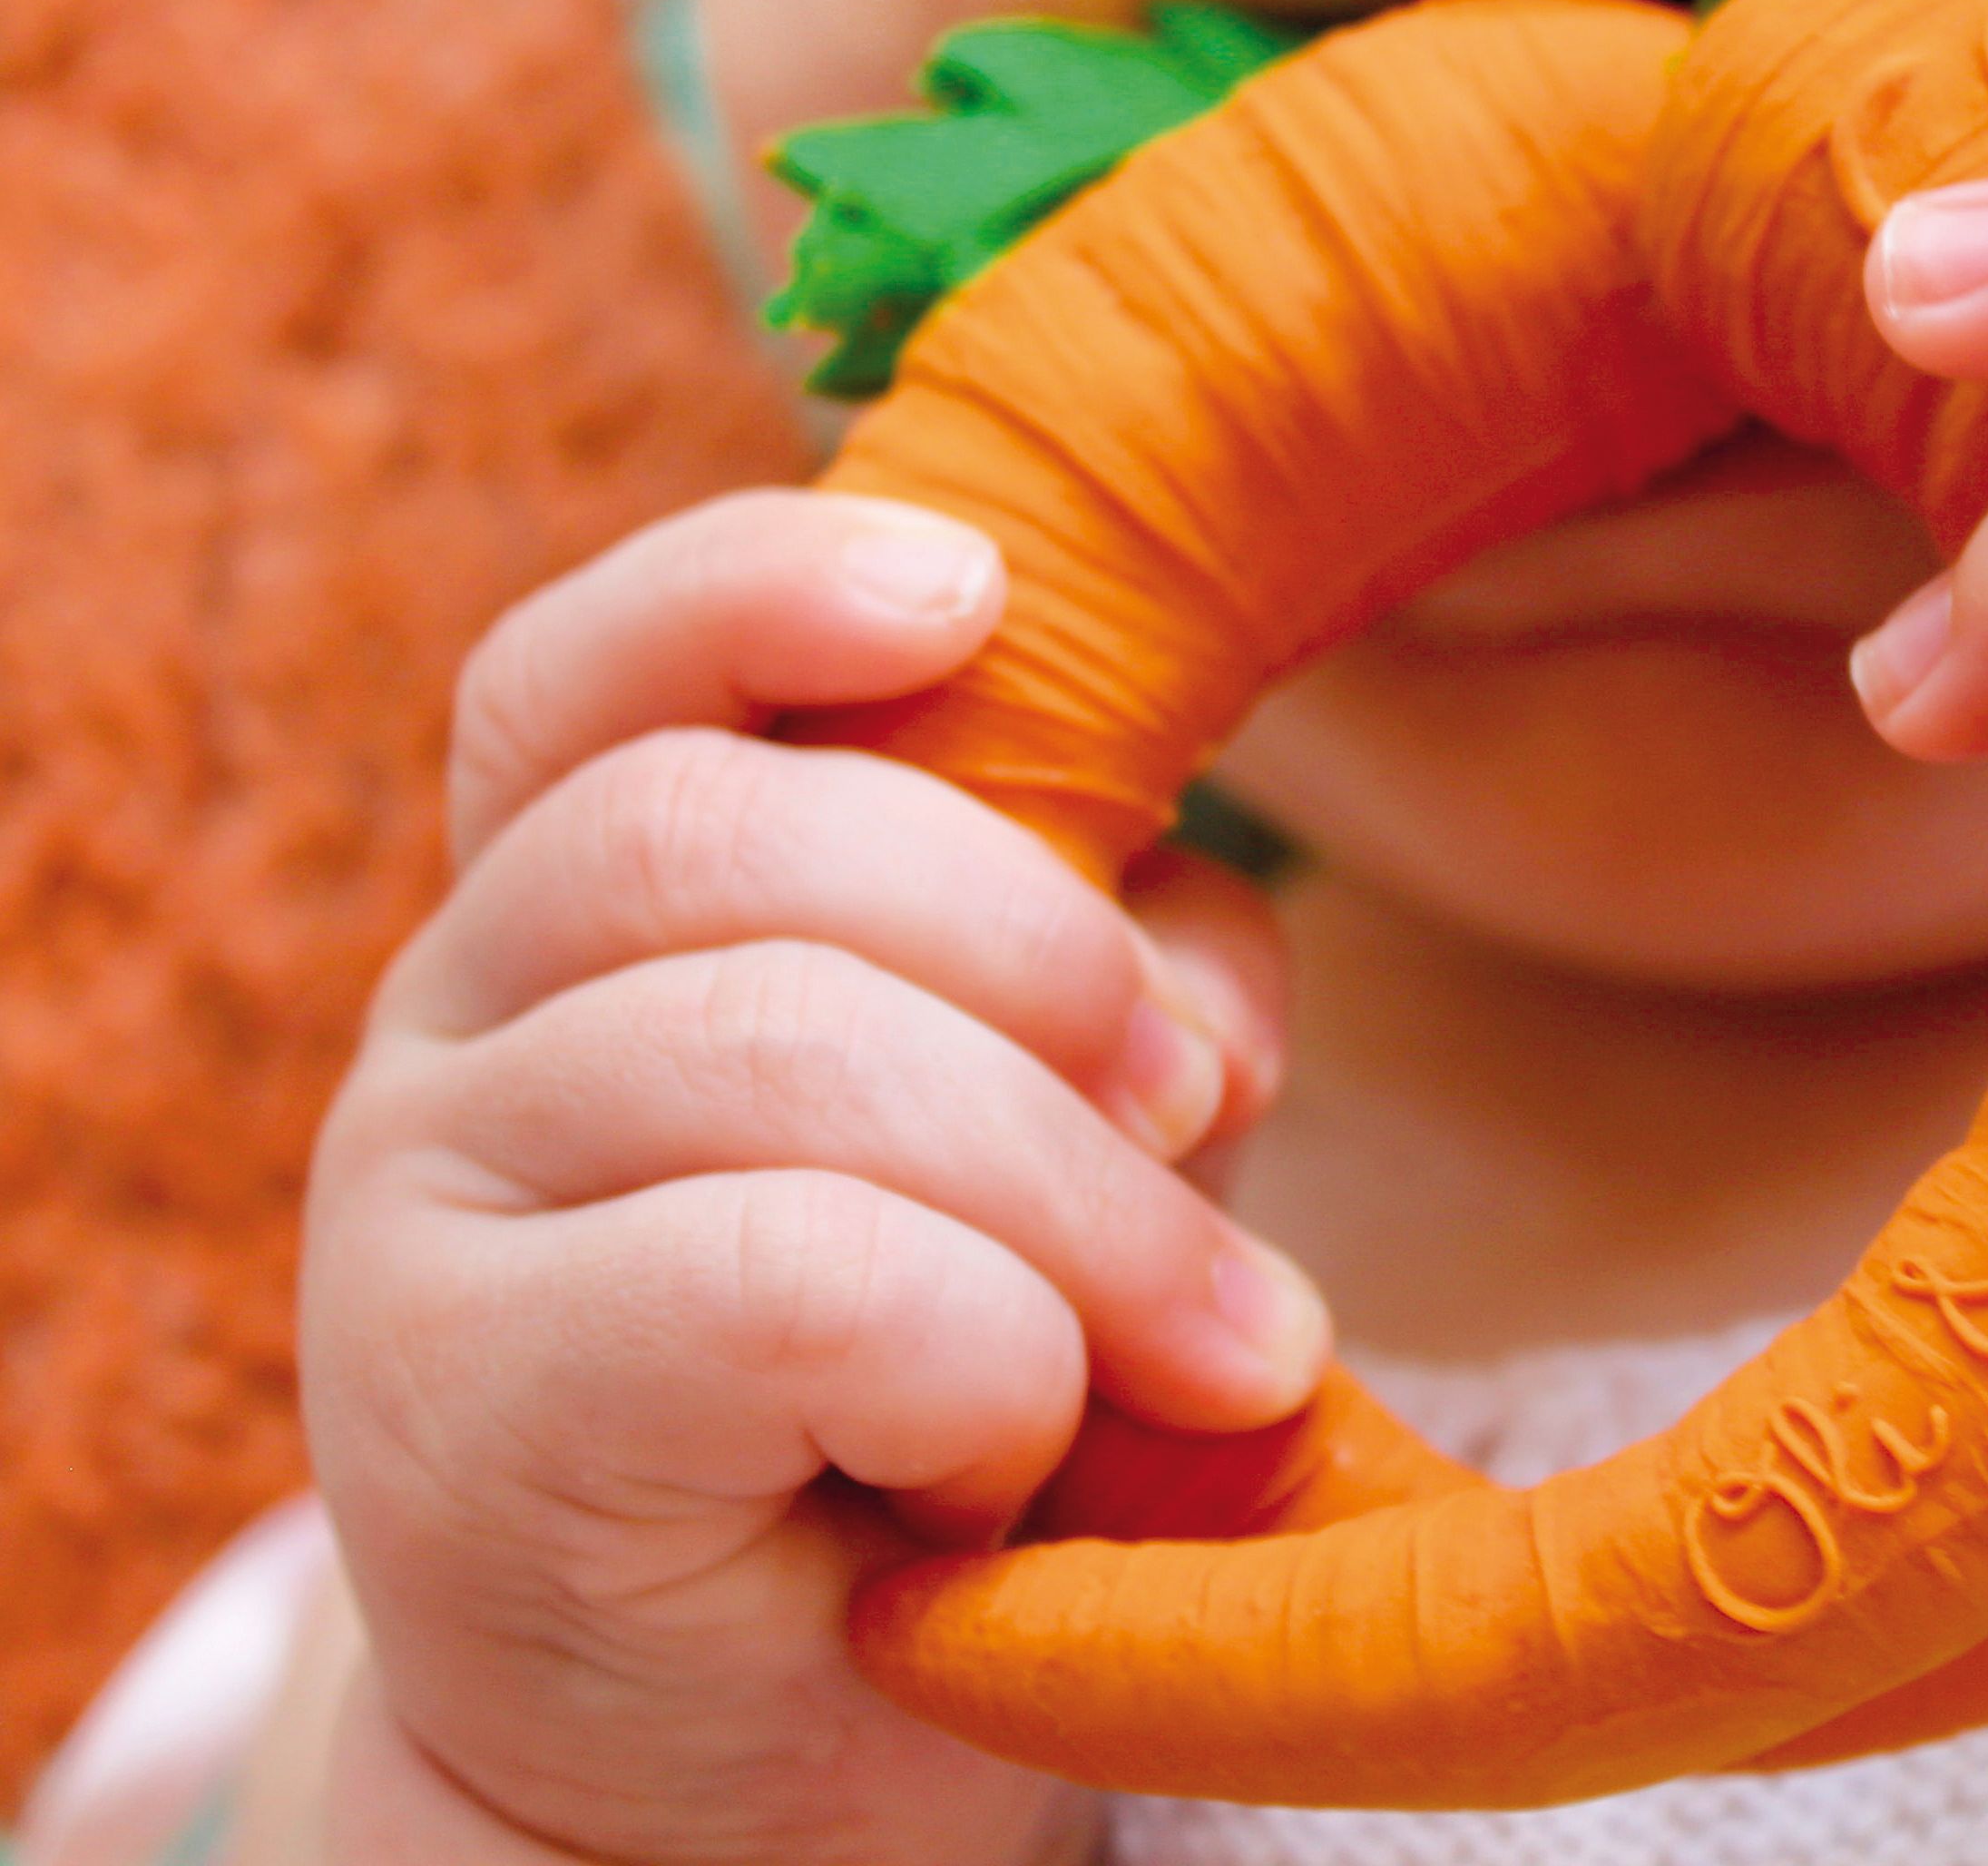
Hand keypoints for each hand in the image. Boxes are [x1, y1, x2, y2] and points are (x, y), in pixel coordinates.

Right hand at [301, 490, 1315, 1864]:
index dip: (769, 592)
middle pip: (747, 843)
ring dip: (1071, 1200)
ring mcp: (419, 1210)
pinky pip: (781, 1276)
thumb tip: (1204, 994)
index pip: (597, 676)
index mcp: (574, 908)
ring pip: (784, 1049)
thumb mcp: (1059, 1150)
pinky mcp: (456, 1417)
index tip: (982, 597)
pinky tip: (1000, 1460)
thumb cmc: (926, 1404)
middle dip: (1052, 968)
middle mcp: (455, 1024)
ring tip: (1215, 1346)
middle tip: (1210, 1122)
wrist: (748, 1756)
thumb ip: (1124, 999)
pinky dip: (975, 1358)